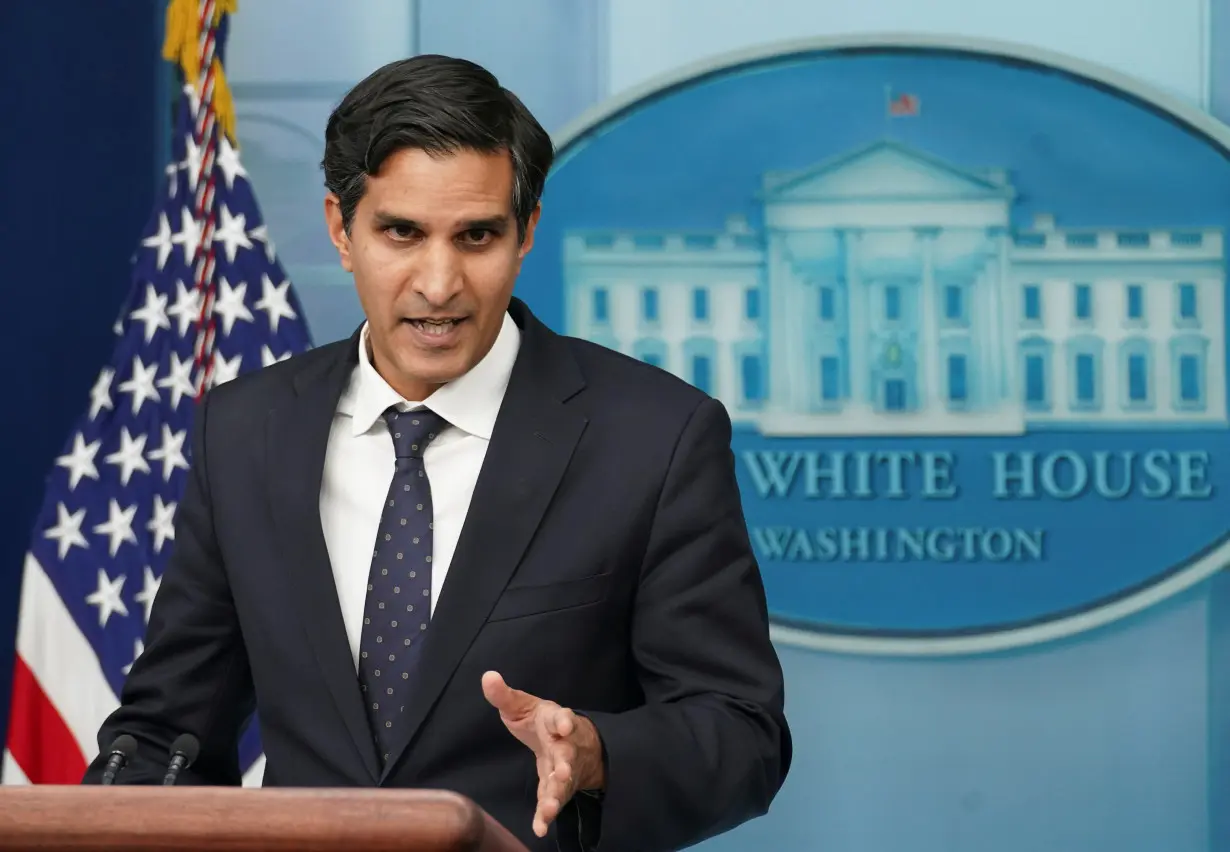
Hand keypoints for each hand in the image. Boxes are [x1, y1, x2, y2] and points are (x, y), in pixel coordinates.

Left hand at [481, 671, 604, 837]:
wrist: (566, 740)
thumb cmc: (539, 721)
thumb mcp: (522, 705)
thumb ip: (504, 695)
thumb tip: (487, 676)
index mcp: (555, 720)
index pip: (561, 719)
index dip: (563, 722)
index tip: (563, 726)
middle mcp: (564, 746)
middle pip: (567, 755)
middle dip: (565, 764)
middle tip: (562, 773)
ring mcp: (563, 769)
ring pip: (563, 783)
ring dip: (557, 795)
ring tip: (550, 808)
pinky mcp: (557, 788)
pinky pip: (553, 802)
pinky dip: (546, 816)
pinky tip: (540, 827)